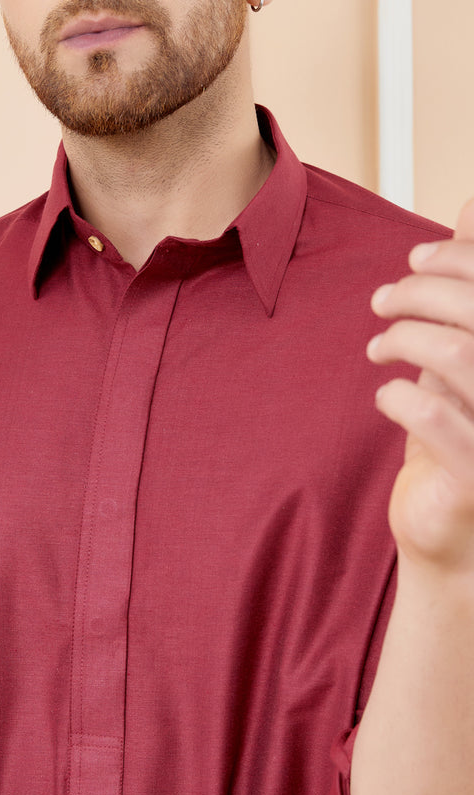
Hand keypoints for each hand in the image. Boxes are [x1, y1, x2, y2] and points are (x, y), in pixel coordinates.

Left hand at [367, 199, 473, 569]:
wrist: (454, 540)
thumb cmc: (458, 439)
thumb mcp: (462, 362)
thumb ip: (467, 294)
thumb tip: (468, 207)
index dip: (459, 256)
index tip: (414, 258)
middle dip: (419, 291)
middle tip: (380, 301)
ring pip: (459, 354)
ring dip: (404, 338)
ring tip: (377, 346)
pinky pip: (433, 413)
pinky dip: (397, 394)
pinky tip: (386, 395)